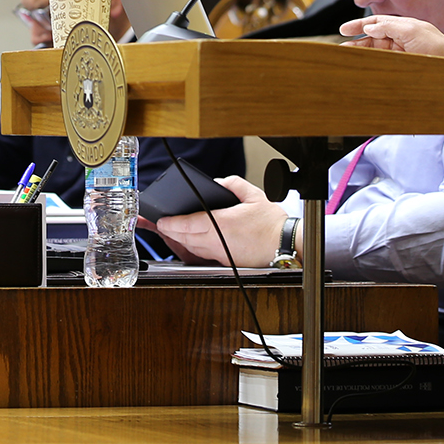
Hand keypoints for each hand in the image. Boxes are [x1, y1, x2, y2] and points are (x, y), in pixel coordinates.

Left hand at [153, 176, 288, 267]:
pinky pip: (201, 255)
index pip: (189, 224)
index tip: (161, 220)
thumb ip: (233, 184)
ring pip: (191, 248)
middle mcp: (217, 241)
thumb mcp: (254, 195)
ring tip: (168, 232)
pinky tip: (187, 243)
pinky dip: (190, 249)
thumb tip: (218, 183)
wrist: (284, 245)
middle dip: (169, 232)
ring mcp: (220, 253)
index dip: (171, 223)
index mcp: (222, 223)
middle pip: (185, 238)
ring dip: (177, 241)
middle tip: (159, 225)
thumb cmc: (271, 224)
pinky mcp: (225, 261)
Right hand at [339, 14, 443, 57]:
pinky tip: (362, 65)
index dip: (359, 25)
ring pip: (374, 51)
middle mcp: (397, 38)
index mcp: (400, 26)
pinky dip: (370, 63)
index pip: (375, 23)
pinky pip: (381, 62)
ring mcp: (398, 52)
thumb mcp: (411, 30)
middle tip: (341, 48)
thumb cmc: (433, 44)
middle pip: (371, 38)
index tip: (344, 30)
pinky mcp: (399, 64)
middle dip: (356, 42)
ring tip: (347, 58)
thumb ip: (388, 26)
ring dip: (361, 54)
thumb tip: (369, 26)